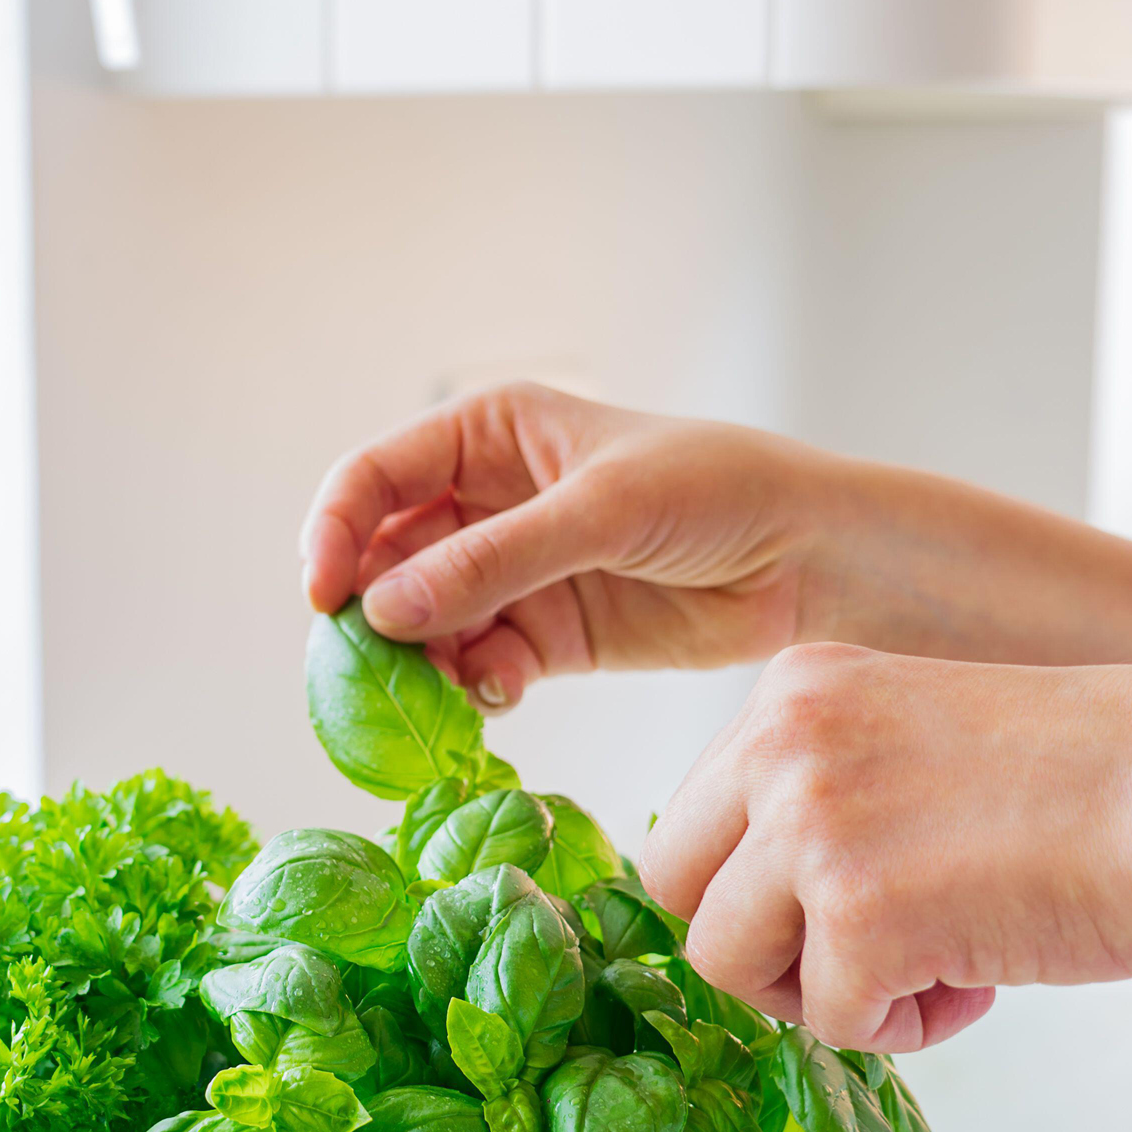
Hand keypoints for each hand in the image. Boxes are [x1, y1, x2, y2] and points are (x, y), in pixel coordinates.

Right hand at [301, 389, 821, 707]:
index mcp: (486, 436)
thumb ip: (494, 560)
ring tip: (441, 693)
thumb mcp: (601, 510)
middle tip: (373, 668)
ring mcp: (512, 573)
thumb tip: (383, 611)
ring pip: (425, 625)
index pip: (373, 480)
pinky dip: (474, 687)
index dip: (334, 534)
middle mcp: (485, 502)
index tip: (324, 598)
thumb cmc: (715, 490)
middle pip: (385, 561)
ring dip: (422, 663)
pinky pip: (478, 666)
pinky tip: (500, 695)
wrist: (807, 556)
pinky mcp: (546, 637)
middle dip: (373, 615)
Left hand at [638, 646, 1131, 1052]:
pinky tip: (981, 976)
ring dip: (827, 992)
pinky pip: (831, 1023)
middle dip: (758, 945)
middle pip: (675, 889)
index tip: (840, 901)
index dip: (758, 888)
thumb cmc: (1090, 777)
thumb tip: (757, 906)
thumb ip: (820, 798)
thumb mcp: (906, 746)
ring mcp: (814, 828)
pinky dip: (905, 1029)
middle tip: (860, 950)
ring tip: (935, 962)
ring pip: (728, 964)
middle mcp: (782, 746)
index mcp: (792, 692)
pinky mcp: (862, 916)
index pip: (695, 820)